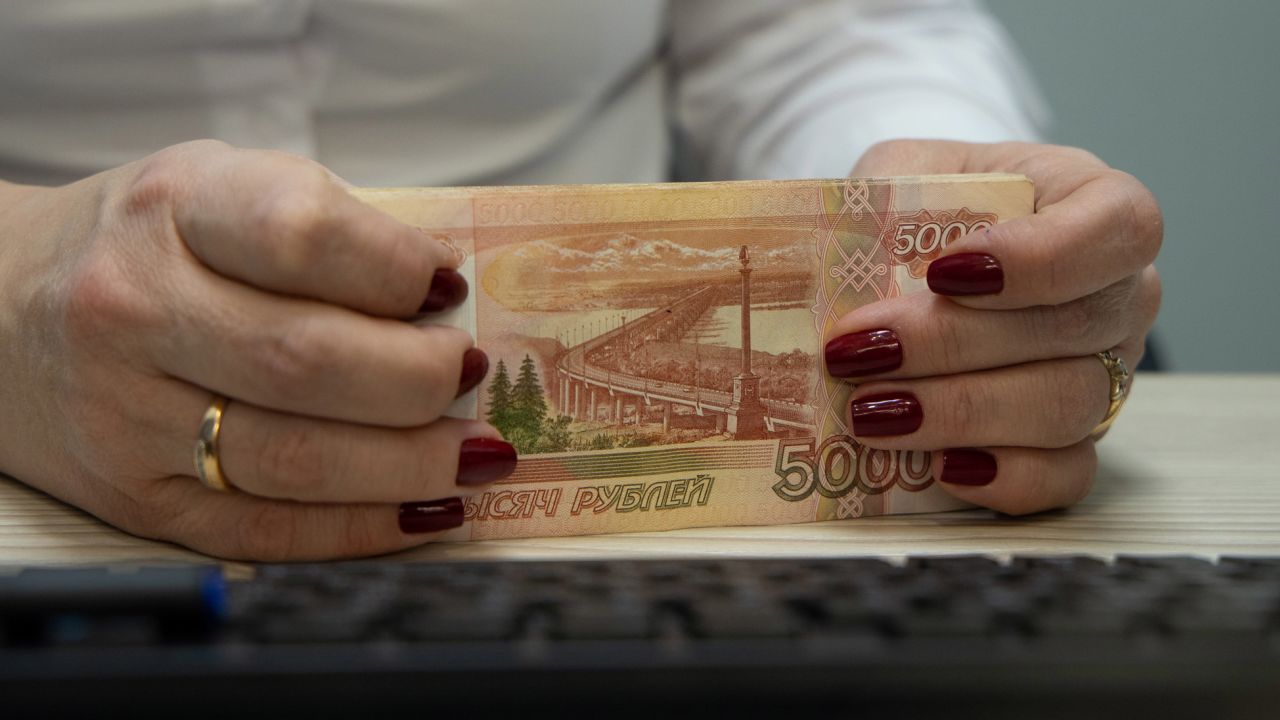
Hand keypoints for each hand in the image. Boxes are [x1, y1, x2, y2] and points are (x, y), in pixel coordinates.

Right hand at [0, 140, 514, 559]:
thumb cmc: (147, 243)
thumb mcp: (220, 188)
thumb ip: (326, 229)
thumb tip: (445, 301)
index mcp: (174, 209)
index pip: (301, 234)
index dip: (396, 269)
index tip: (450, 288)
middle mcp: (135, 310)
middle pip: (306, 361)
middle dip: (418, 380)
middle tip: (475, 377)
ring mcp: (126, 416)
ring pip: (294, 459)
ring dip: (412, 465)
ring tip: (478, 454)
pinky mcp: (136, 499)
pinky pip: (266, 529)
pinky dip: (363, 528)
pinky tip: (427, 510)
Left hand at [826, 140, 1161, 513]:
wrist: (921, 253)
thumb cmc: (923, 206)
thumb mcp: (902, 172)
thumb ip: (887, 195)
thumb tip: (837, 256)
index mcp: (1094, 204)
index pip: (1120, 226)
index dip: (1041, 256)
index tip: (944, 271)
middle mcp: (1119, 293)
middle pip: (1074, 327)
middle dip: (952, 344)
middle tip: (855, 352)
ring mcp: (1107, 371)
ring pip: (1065, 406)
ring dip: (958, 412)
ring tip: (866, 412)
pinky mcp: (1076, 439)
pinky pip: (1065, 474)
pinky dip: (1002, 477)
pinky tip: (936, 465)